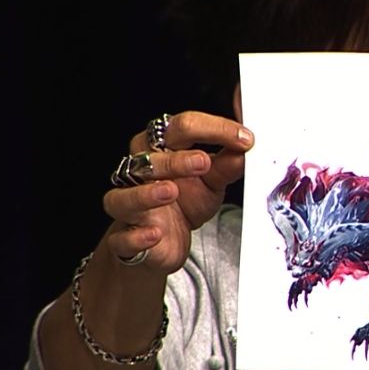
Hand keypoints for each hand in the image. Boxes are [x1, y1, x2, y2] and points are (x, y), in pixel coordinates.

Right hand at [102, 111, 253, 272]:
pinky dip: (138, 236)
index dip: (213, 129)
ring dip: (147, 193)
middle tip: (204, 163)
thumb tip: (245, 149)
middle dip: (176, 160)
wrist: (163, 243)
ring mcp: (128, 206)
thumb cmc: (183, 203)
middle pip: (148, 158)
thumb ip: (226, 166)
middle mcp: (138, 173)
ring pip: (124, 196)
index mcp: (160, 148)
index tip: (244, 139)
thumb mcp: (211, 182)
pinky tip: (155, 233)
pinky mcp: (125, 239)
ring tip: (170, 191)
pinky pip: (123, 237)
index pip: (181, 127)